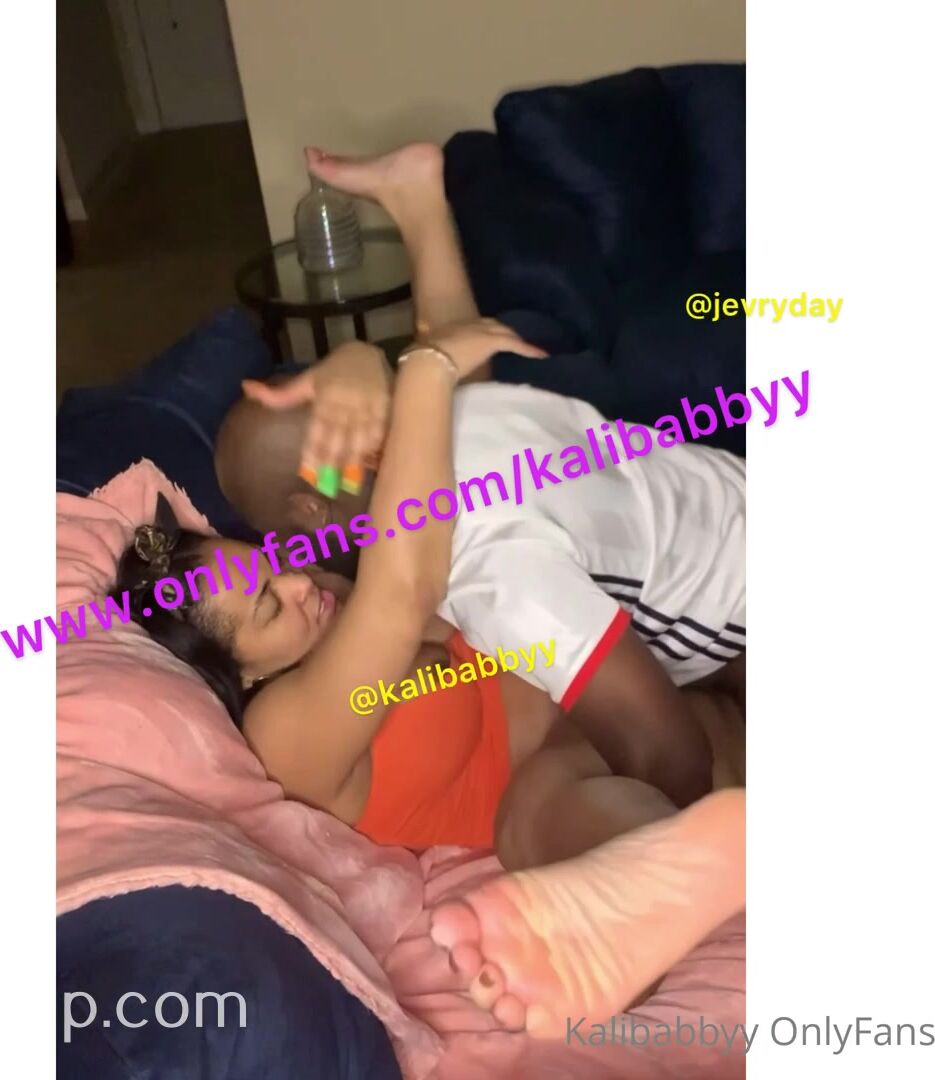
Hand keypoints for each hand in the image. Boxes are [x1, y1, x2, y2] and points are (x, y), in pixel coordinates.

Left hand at [242, 341, 390, 469]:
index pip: (318, 427)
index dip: (314, 449)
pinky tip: (368, 465)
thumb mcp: (306, 380)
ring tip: (346, 481)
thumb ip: (279, 395)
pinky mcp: (385, 409)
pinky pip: (380, 432)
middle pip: (338, 436)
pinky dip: (374, 449)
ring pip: (360, 437)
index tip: (307, 470)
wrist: (366, 353)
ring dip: (353, 460)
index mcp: (325, 395)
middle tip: (325, 484)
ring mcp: (367, 406)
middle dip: (332, 460)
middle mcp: (345, 402)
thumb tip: (245, 387)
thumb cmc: (333, 371)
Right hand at [425, 317, 546, 379]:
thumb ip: (437, 359)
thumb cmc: (423, 361)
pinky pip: (515, 344)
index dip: (486, 332)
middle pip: (493, 325)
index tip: (490, 338)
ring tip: (528, 349)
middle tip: (514, 341)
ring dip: (517, 340)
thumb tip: (436, 370)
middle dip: (504, 332)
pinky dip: (528, 349)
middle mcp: (469, 325)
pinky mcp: (492, 341)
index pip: (476, 327)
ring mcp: (481, 331)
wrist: (429, 360)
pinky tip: (541, 355)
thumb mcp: (429, 357)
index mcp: (454, 327)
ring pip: (505, 332)